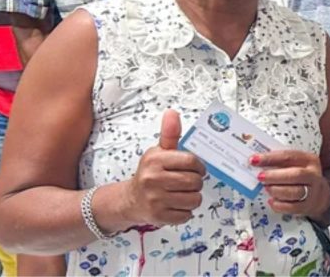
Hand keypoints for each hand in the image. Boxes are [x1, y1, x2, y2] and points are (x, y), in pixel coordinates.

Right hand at [124, 110, 205, 226]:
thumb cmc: (150, 173)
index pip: (191, 161)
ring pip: (194, 199)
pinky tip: (175, 205)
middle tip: (188, 182)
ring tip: (182, 193)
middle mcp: (153, 179)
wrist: (130, 200)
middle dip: (196, 182)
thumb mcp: (158, 152)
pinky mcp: (159, 217)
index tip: (196, 168)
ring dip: (193, 197)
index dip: (199, 166)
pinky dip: (185, 211)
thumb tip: (172, 112)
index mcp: (155, 160)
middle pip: (195, 181)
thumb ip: (169, 134)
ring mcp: (155, 200)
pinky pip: (186, 215)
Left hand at [253, 150, 329, 217]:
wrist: (319, 195)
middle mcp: (313, 175)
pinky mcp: (307, 206)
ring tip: (266, 188)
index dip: (270, 158)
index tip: (254, 160)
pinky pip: (292, 207)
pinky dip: (279, 205)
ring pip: (295, 192)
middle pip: (295, 175)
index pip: (289, 156)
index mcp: (309, 160)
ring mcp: (312, 192)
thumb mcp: (296, 164)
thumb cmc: (302, 177)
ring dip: (277, 190)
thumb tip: (257, 163)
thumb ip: (280, 163)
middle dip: (275, 176)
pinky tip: (271, 201)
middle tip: (260, 177)